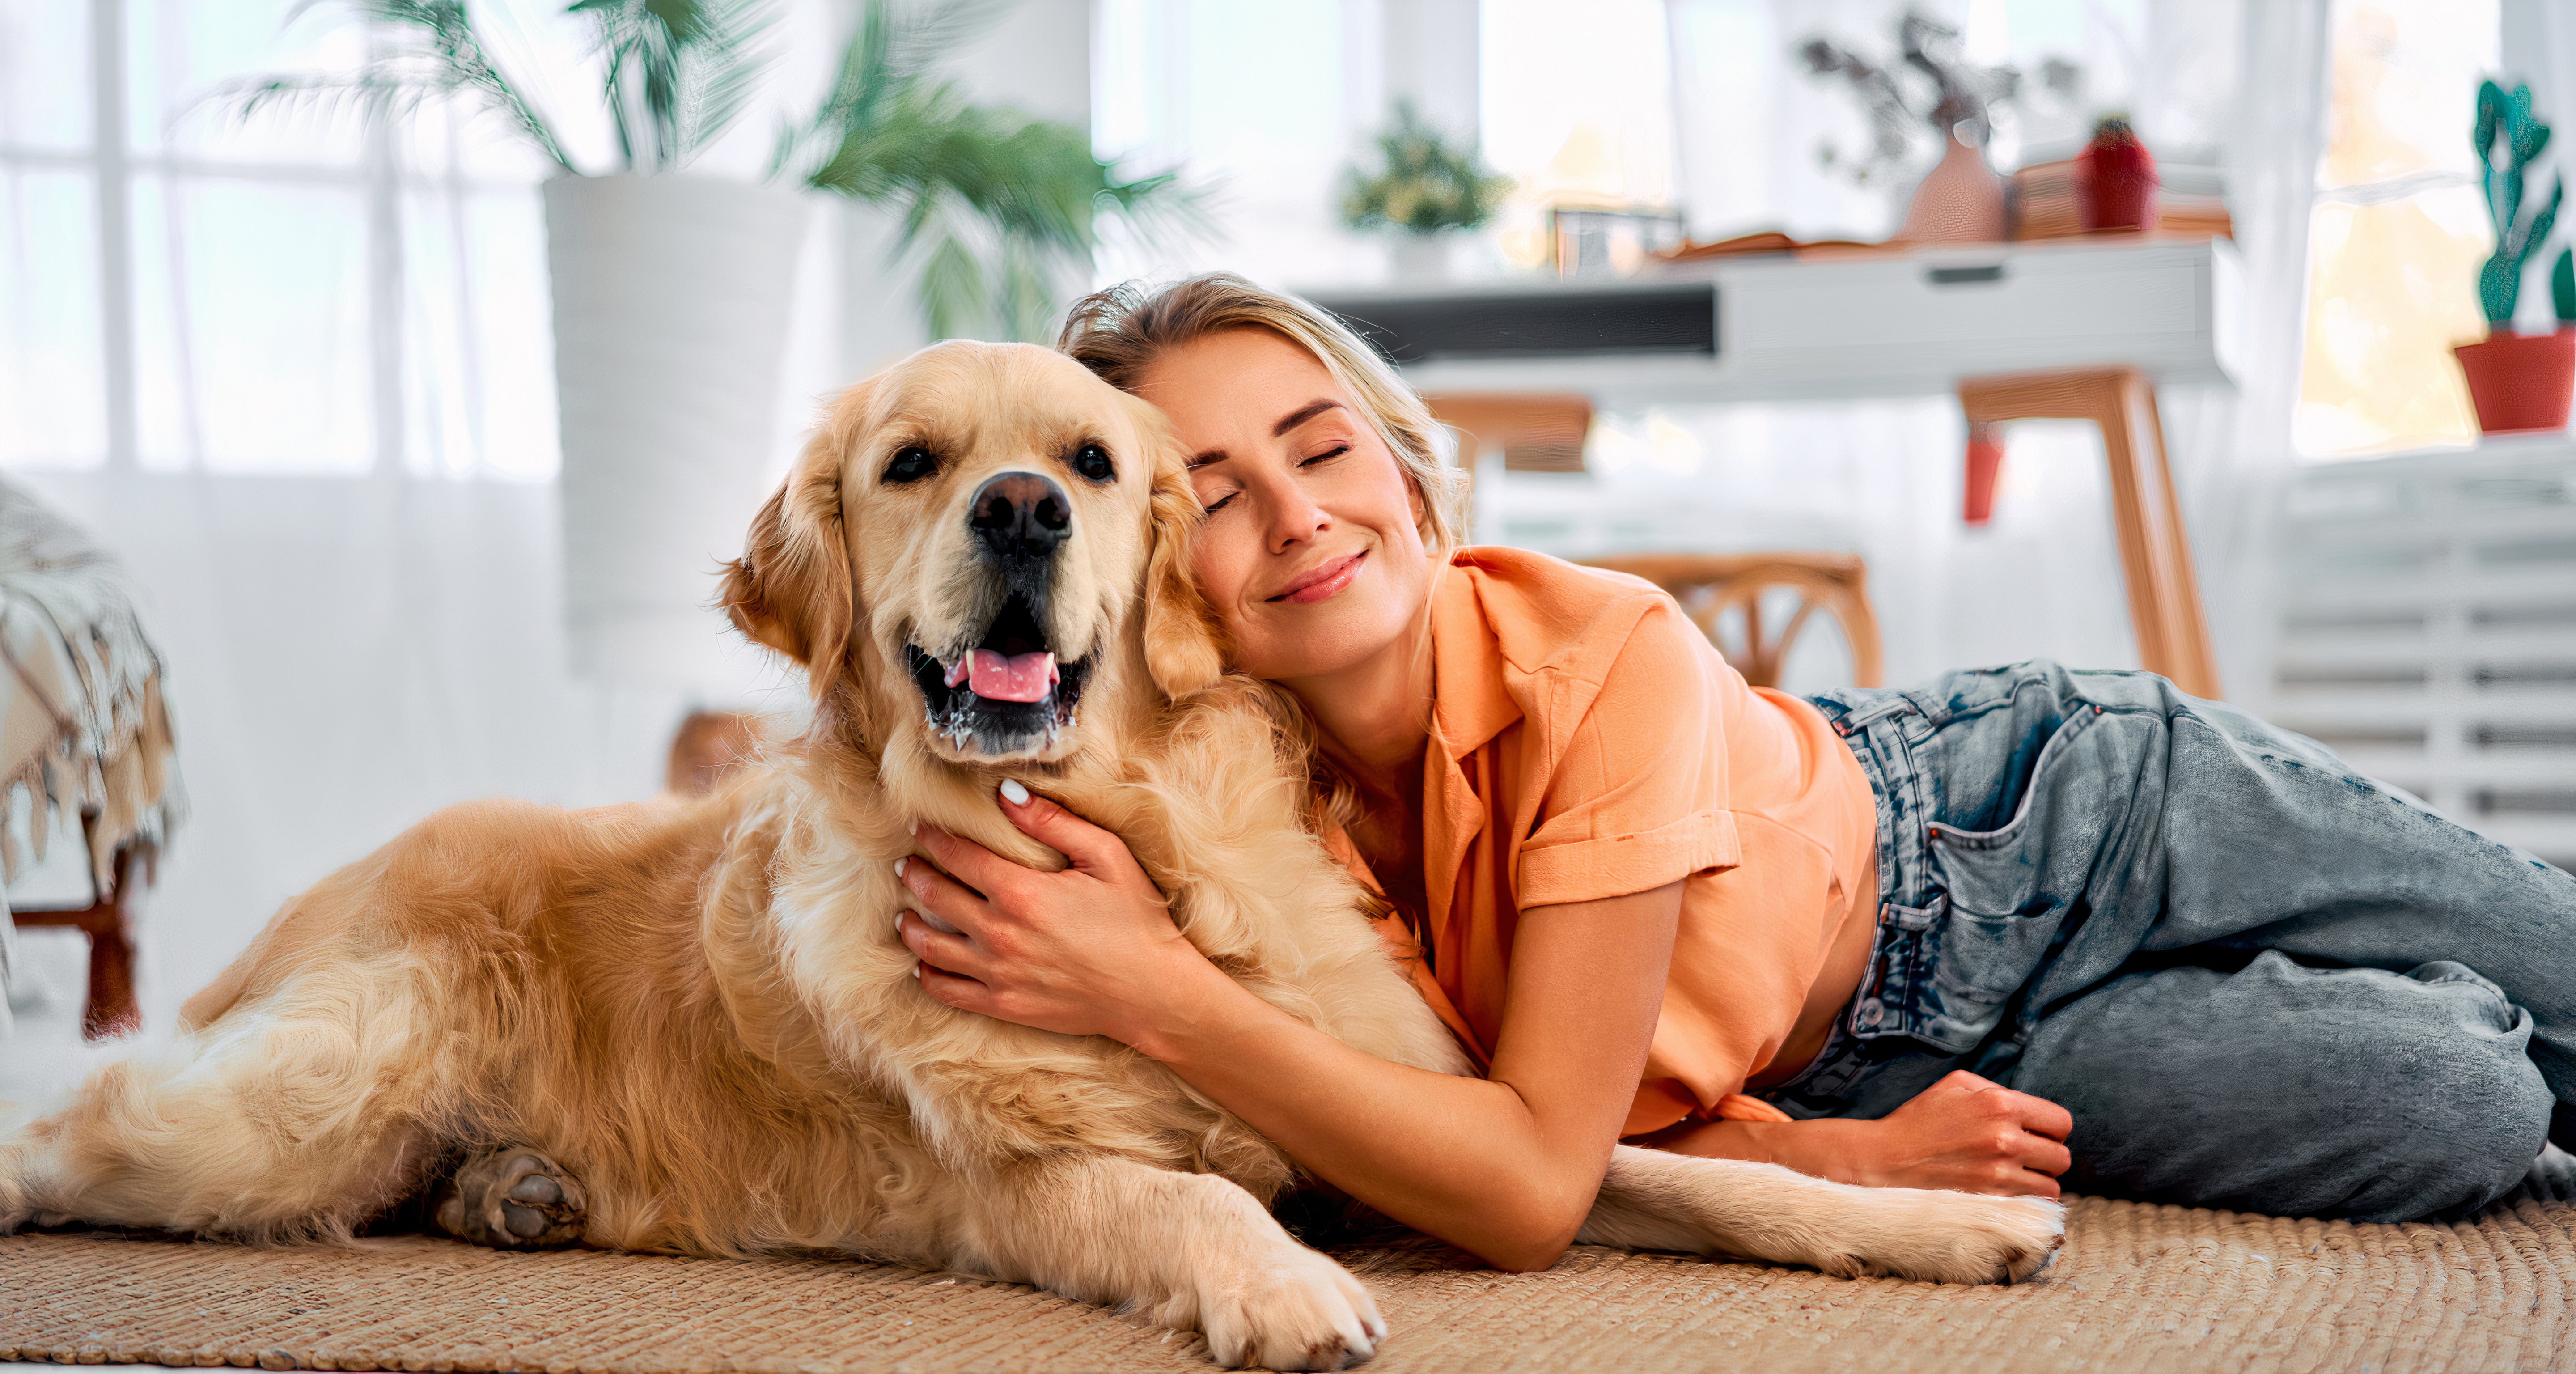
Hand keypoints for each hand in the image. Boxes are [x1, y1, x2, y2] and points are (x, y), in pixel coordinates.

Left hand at [895, 782, 1214, 1045]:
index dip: (934, 837)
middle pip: (935, 897)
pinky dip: (928, 974)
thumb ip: (1053, 822)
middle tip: (906, 864)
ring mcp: (997, 973)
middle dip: (915, 875)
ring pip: (931, 947)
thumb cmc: (1136, 920)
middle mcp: (1000, 933)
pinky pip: (948, 990)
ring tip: (904, 913)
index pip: (960, 856)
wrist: (1152, 993)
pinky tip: (924, 963)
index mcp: (1022, 892)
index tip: (919, 826)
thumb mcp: (1107, 857)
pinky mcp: (1003, 1004)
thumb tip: (1006, 792)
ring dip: (909, 926)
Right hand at [1838, 1070, 2072, 1197]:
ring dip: (2037, 1183)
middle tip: (2023, 1156)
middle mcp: (2005, 1139)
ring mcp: (1999, 1175)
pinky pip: (2033, 1207)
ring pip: (2052, 1187)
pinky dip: (2025, 1202)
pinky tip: (2004, 1192)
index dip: (2050, 1128)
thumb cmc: (1920, 1119)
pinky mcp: (1991, 1202)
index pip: (2061, 1122)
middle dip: (2045, 1156)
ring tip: (2013, 1176)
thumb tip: (2029, 1107)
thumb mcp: (1956, 1084)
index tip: (2035, 1133)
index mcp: (1999, 1104)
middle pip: (2061, 1157)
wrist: (1886, 1160)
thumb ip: (1997, 1088)